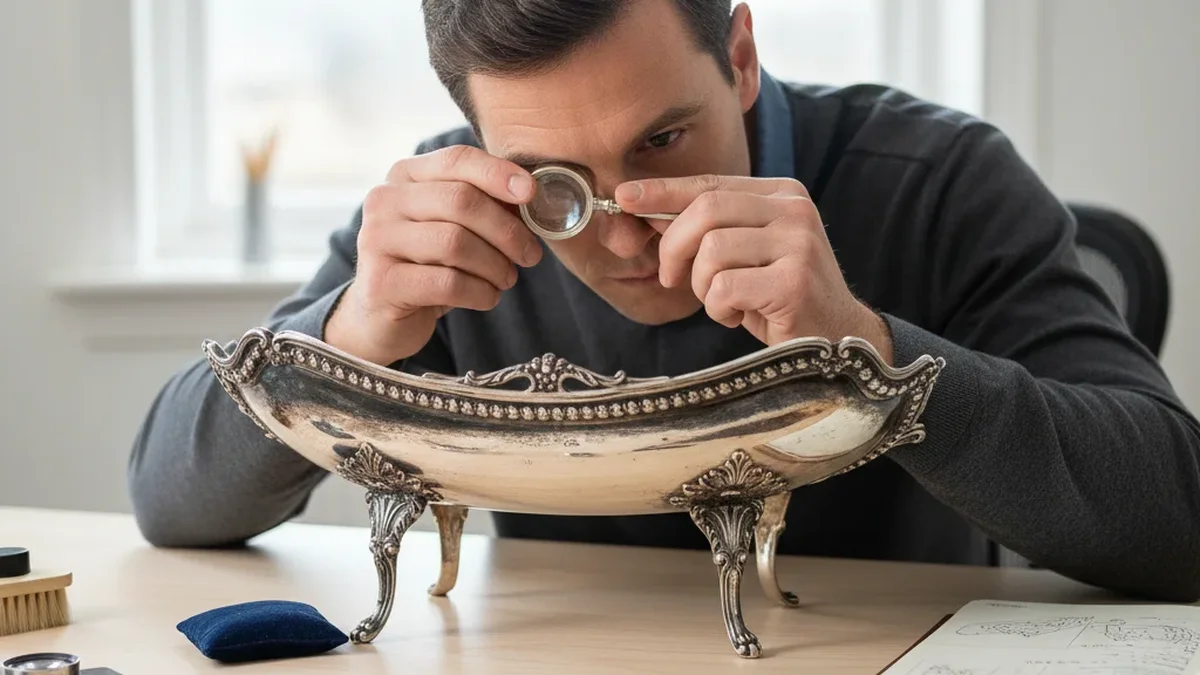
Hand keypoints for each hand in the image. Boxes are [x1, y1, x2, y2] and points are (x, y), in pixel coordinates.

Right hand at [325, 145, 542, 364]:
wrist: (383, 317)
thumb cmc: (429, 265)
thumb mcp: (454, 227)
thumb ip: (485, 205)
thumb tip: (529, 196)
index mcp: (405, 176)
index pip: (456, 160)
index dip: (498, 173)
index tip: (531, 193)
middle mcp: (384, 200)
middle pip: (461, 200)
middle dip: (506, 230)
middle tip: (530, 255)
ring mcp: (377, 240)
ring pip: (455, 243)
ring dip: (495, 265)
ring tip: (507, 279)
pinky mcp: (381, 283)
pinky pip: (448, 283)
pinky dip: (480, 292)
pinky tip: (487, 297)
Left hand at [614, 175, 892, 363]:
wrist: (836, 342)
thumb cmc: (778, 298)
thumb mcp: (741, 255)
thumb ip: (703, 229)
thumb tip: (640, 209)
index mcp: (782, 194)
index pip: (710, 183)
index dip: (663, 191)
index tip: (623, 197)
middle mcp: (795, 210)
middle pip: (705, 210)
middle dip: (673, 247)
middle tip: (670, 278)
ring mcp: (799, 244)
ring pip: (711, 251)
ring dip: (702, 286)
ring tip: (723, 303)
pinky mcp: (794, 282)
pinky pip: (725, 288)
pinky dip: (719, 309)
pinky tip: (738, 317)